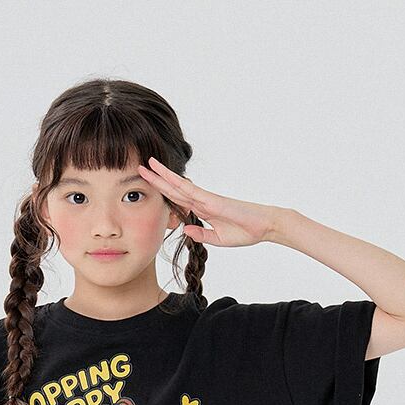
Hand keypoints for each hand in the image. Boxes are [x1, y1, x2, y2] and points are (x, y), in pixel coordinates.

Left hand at [137, 156, 282, 248]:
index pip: (177, 199)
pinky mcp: (214, 201)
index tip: (148, 186)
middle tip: (140, 168)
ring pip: (180, 185)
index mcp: (202, 210)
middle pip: (174, 188)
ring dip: (164, 175)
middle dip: (156, 179)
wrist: (264, 226)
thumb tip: (185, 229)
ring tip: (149, 164)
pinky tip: (167, 177)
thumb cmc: (245, 231)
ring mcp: (207, 199)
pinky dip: (179, 184)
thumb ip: (201, 234)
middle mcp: (202, 201)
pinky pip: (193, 191)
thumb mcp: (218, 239)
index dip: (162, 191)